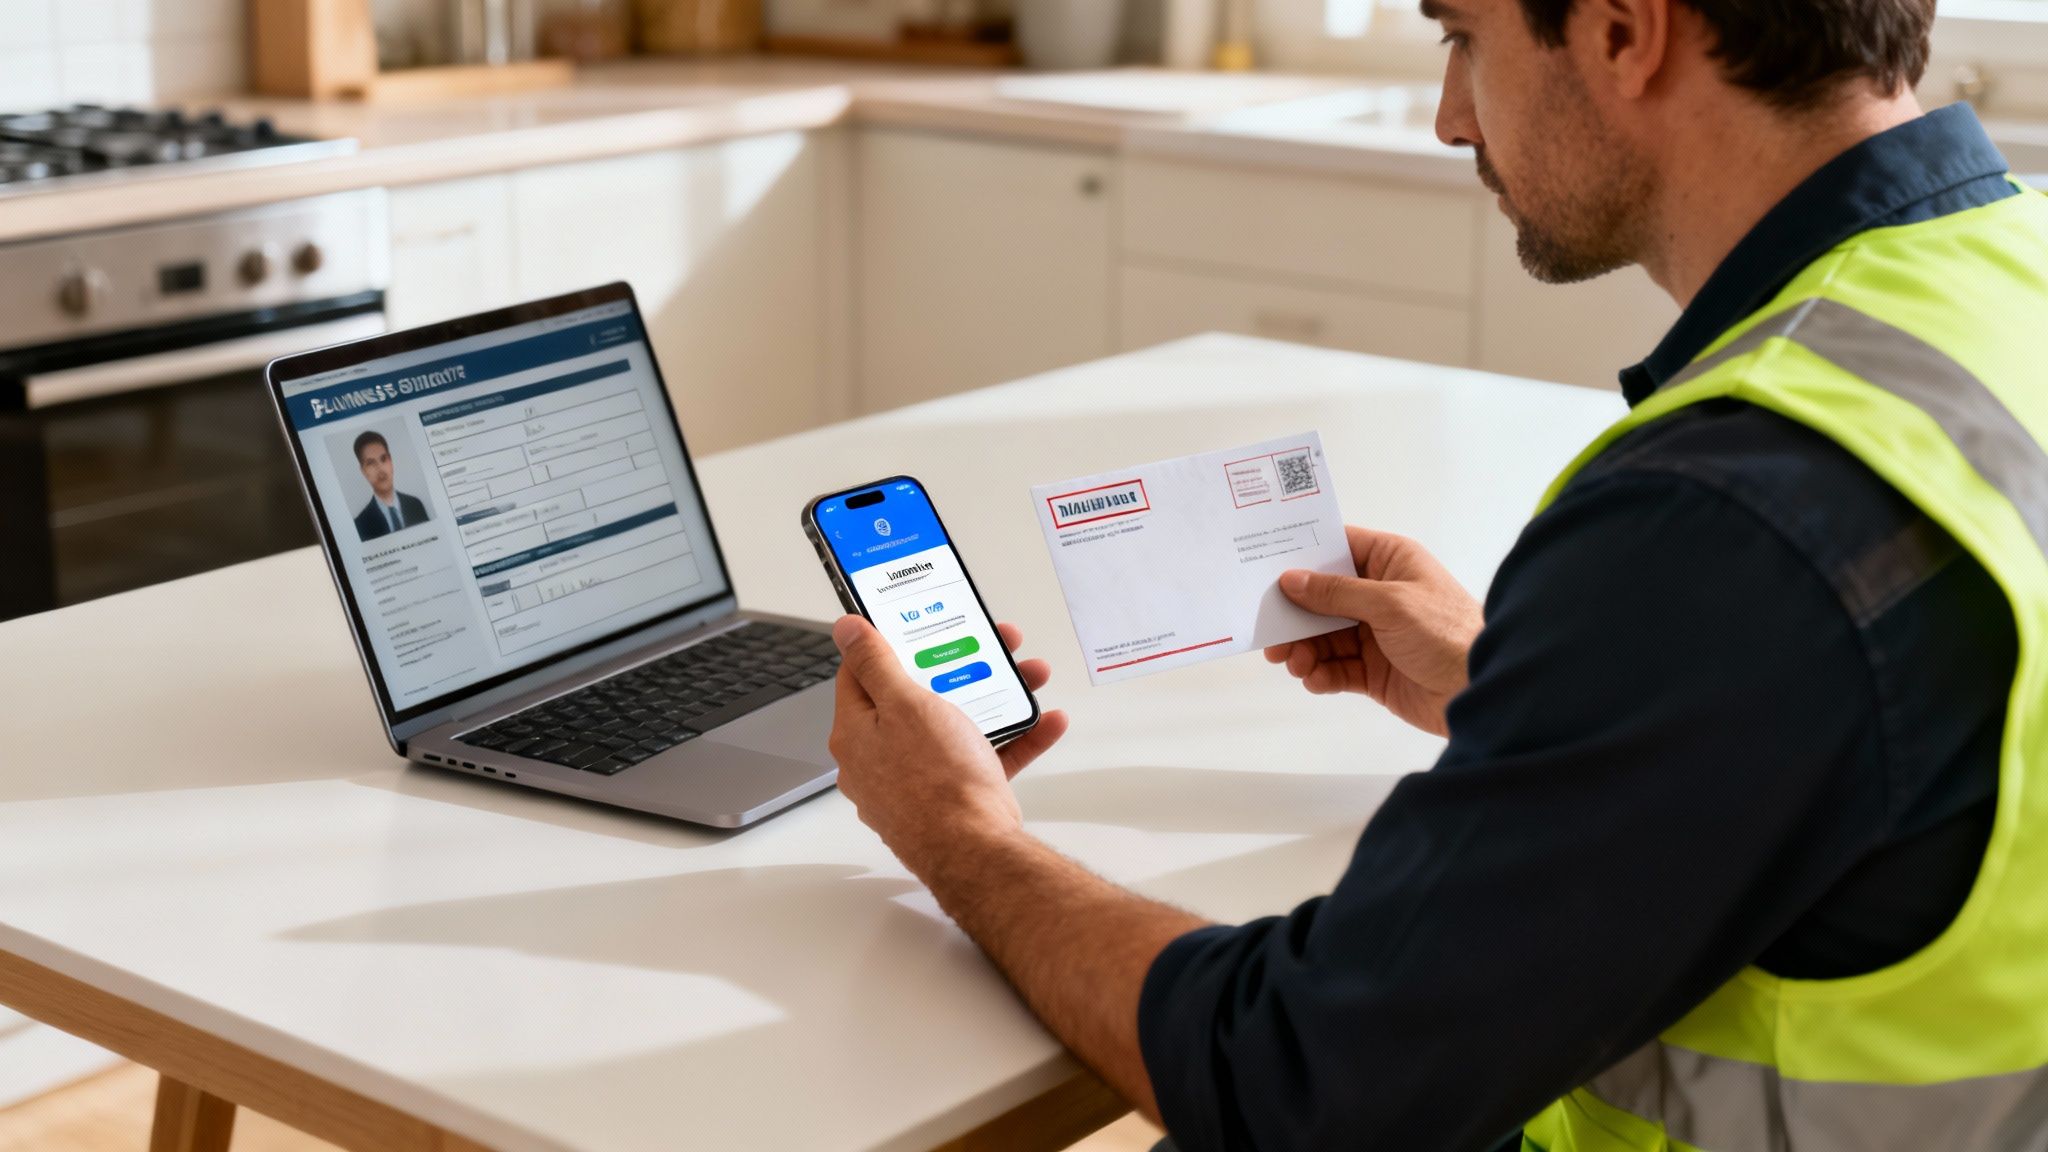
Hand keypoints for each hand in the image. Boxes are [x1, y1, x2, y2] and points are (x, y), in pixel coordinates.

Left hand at [829, 617, 1069, 869]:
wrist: (975, 853)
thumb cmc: (935, 783)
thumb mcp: (904, 703)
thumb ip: (875, 662)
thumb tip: (846, 630)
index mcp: (857, 732)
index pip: (862, 674)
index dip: (891, 644)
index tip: (918, 626)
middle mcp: (881, 758)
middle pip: (919, 697)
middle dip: (962, 668)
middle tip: (992, 648)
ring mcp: (917, 781)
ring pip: (957, 725)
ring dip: (998, 698)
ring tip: (1030, 678)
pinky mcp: (953, 799)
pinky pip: (983, 758)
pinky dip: (1015, 739)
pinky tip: (1045, 723)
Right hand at [1264, 526, 1482, 735]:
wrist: (1479, 691)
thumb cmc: (1449, 634)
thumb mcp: (1389, 604)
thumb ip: (1336, 593)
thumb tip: (1292, 580)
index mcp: (1391, 562)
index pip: (1339, 548)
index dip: (1303, 556)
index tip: (1267, 565)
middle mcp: (1380, 594)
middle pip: (1322, 598)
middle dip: (1295, 615)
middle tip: (1270, 632)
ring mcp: (1376, 634)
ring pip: (1323, 637)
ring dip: (1304, 650)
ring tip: (1294, 663)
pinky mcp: (1374, 670)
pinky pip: (1336, 669)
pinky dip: (1321, 674)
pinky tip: (1315, 679)